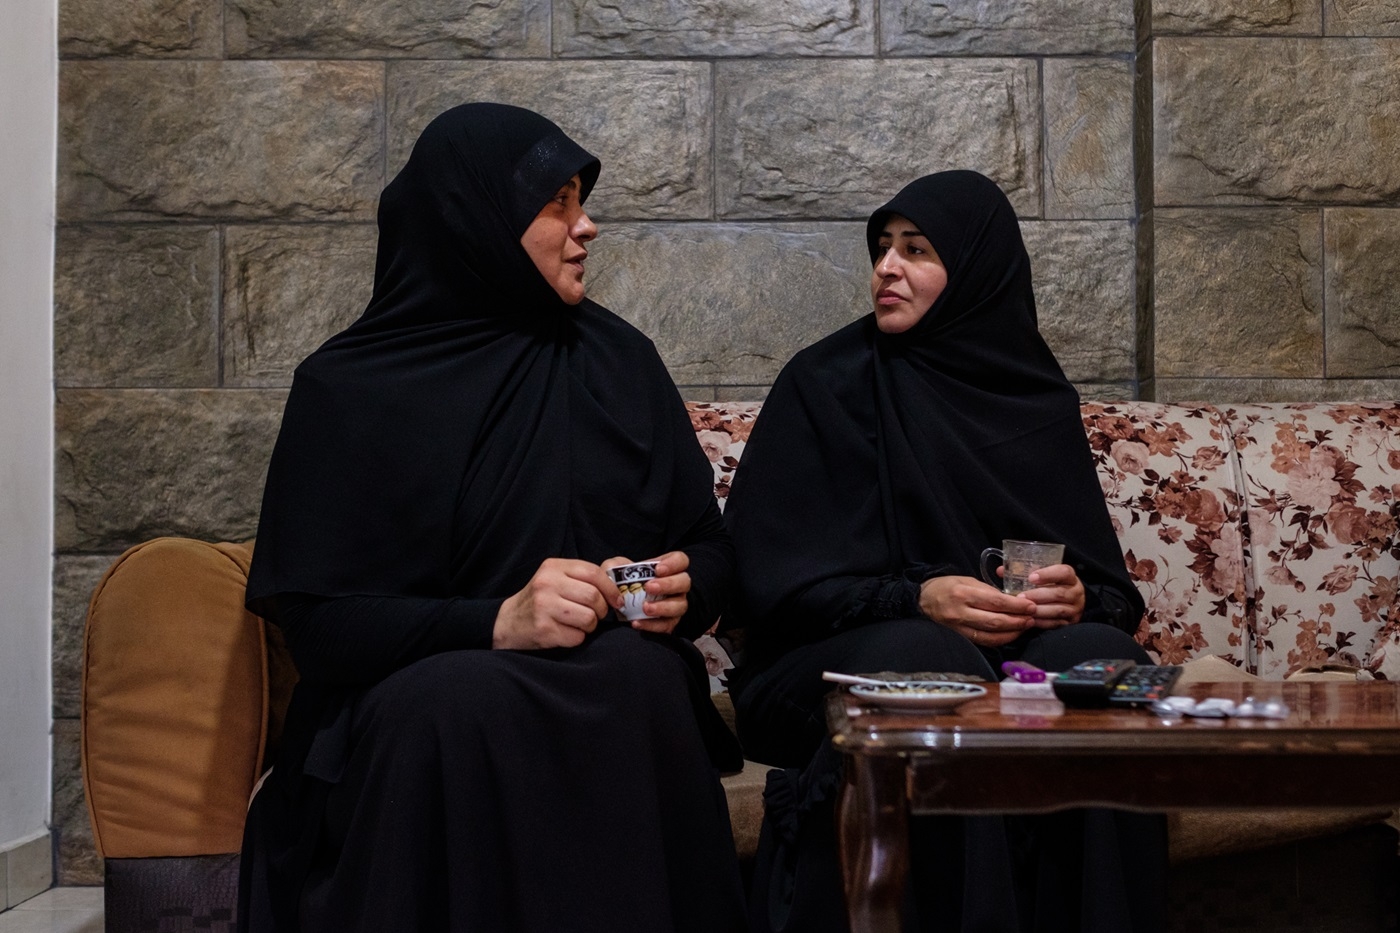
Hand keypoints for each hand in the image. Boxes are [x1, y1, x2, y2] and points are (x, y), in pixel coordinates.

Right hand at [493, 558, 621, 649]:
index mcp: (553, 567)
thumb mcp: (555, 578)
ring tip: (579, 623)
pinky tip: (566, 632)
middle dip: (601, 609)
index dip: (611, 588)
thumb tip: (616, 587)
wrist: (509, 622)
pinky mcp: (544, 630)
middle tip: (596, 614)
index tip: (616, 600)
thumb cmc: (540, 600)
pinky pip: (577, 637)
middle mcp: (547, 584)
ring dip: (590, 625)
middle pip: (594, 597)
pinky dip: (577, 637)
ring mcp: (544, 607)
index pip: (593, 573)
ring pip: (589, 618)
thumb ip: (581, 578)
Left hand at [602, 551, 689, 634]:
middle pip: (684, 582)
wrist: (621, 606)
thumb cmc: (625, 583)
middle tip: (649, 587)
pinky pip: (667, 625)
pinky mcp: (669, 622)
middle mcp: (677, 586)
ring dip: (663, 607)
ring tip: (645, 608)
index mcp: (668, 568)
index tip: (657, 569)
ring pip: (679, 605)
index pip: (681, 560)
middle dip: (668, 585)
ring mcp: (675, 605)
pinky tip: (637, 622)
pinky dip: (652, 625)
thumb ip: (615, 564)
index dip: (673, 563)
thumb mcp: (618, 569)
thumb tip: (614, 569)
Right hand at [918, 575, 1036, 648]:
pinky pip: (983, 642)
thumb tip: (1011, 600)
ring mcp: (959, 627)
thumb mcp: (967, 580)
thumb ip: (988, 590)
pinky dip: (999, 640)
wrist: (922, 599)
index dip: (1016, 606)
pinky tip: (1009, 635)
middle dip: (1017, 621)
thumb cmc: (946, 586)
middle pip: (995, 621)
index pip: (995, 602)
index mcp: (963, 593)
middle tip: (1032, 618)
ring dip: (1011, 633)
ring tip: (1024, 627)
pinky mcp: (959, 637)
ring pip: (990, 635)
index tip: (1030, 606)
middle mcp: (961, 612)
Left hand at [1018, 564, 1084, 627]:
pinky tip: (1030, 619)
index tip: (1031, 577)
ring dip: (1039, 610)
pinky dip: (1042, 622)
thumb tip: (1002, 571)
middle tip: (1021, 597)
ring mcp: (1075, 609)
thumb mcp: (1044, 577)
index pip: (1064, 572)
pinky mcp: (1071, 622)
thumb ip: (1027, 573)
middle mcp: (1076, 592)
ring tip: (1024, 609)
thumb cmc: (1050, 587)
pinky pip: (1056, 623)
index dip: (1047, 574)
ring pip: (1058, 610)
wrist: (1065, 604)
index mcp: (1070, 577)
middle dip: (1038, 595)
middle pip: (1059, 593)